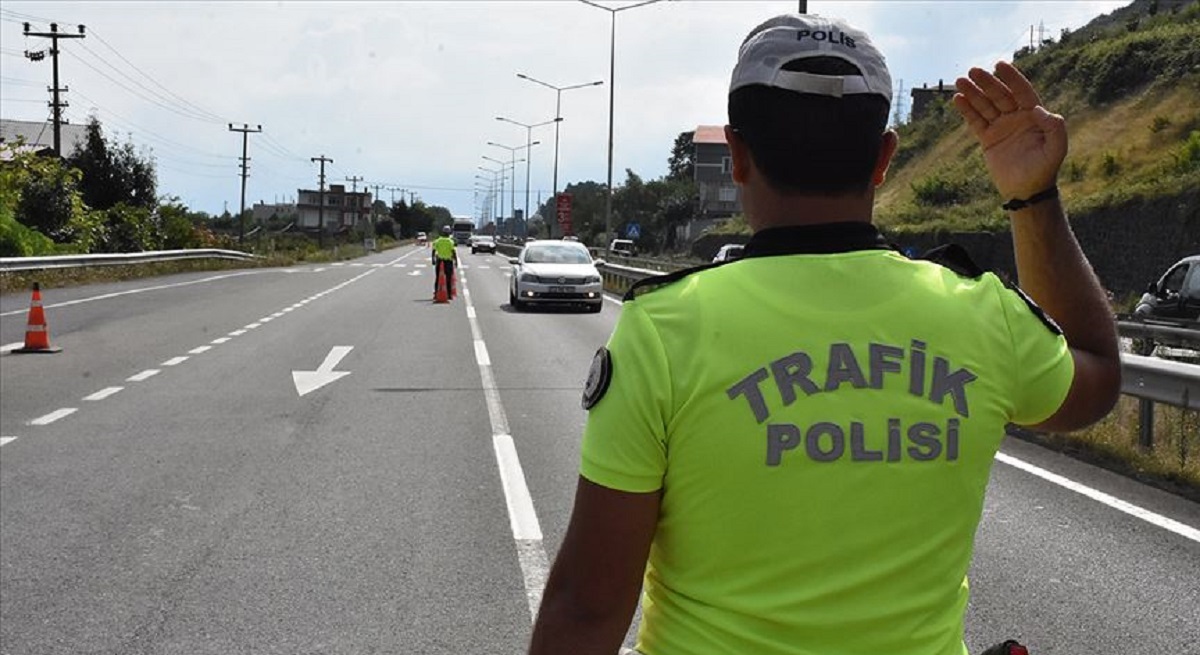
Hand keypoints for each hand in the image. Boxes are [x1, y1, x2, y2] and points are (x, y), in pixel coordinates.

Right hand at [953, 61, 1065, 199]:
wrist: (1026, 191)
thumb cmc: (1045, 170)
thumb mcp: (1056, 148)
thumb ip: (1054, 127)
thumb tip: (1039, 109)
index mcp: (1033, 115)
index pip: (1021, 91)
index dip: (1011, 78)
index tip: (1000, 65)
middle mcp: (1016, 117)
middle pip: (999, 95)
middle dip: (987, 83)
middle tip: (972, 71)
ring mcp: (1001, 126)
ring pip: (985, 105)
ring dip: (973, 93)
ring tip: (960, 82)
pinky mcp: (987, 138)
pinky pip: (975, 121)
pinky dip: (967, 110)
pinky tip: (958, 99)